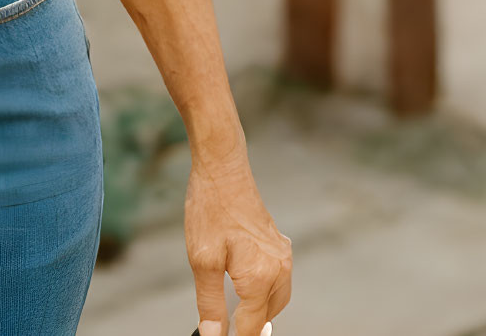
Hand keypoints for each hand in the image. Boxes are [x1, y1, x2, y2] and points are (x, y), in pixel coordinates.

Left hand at [184, 144, 291, 335]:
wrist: (222, 166)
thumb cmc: (210, 208)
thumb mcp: (203, 259)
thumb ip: (210, 302)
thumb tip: (214, 334)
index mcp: (262, 277)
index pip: (251, 327)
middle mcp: (279, 269)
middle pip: (267, 315)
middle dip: (249, 325)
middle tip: (224, 326)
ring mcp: (282, 255)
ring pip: (276, 299)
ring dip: (258, 310)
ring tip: (233, 313)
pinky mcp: (279, 244)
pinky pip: (277, 279)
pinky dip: (263, 291)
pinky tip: (243, 286)